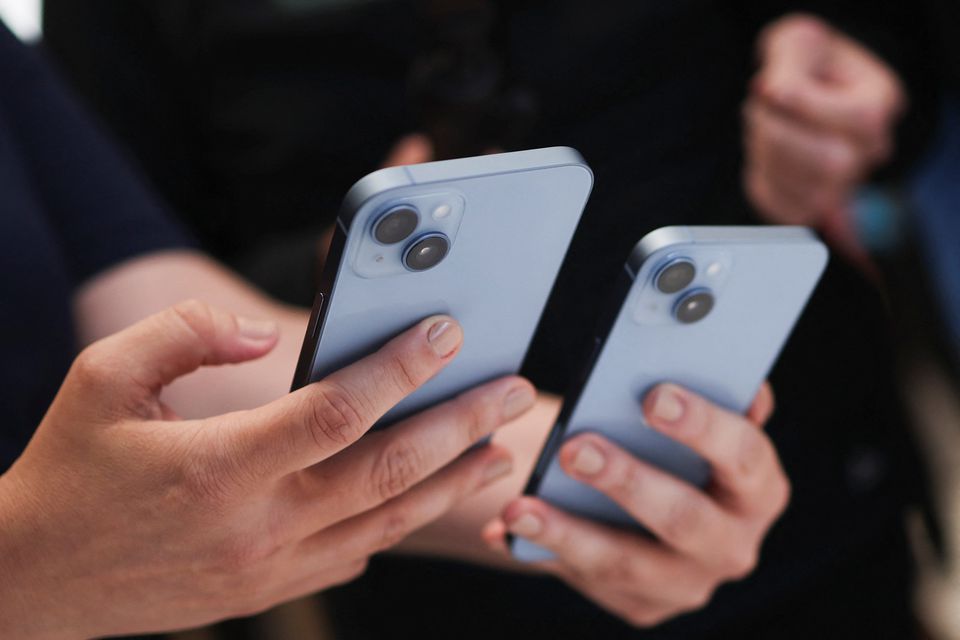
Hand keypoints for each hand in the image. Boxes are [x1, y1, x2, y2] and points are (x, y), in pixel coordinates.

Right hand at [0, 301, 533, 638]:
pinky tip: (430, 496)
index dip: (401, 368)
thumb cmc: (72, 467)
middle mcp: (259, 523)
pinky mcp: (269, 589)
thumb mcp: (106, 377)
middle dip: (463, 423)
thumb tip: (272, 339)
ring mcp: (271, 566)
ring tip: (501, 447)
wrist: (35, 576)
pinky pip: (356, 553)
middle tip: (514, 389)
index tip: (446, 333)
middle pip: (389, 468)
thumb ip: (188, 334)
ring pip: (388, 520)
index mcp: (221, 464)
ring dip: (453, 481)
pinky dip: (400, 522)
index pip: (338, 410)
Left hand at [483, 383, 787, 626]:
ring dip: (568, 532)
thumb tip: (693, 343)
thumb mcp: (695, 418)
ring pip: (625, 562)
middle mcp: (733, 544)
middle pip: (684, 518)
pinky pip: (587, 578)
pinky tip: (506, 529)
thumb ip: (705, 387)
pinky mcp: (642, 604)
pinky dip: (543, 551)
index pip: (744, 457)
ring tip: (519, 506)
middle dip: (627, 481)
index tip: (653, 396)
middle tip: (575, 449)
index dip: (703, 426)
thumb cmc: (670, 443)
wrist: (646, 503)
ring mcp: (686, 582)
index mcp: (758, 488)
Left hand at [744, 14, 904, 253]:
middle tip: (759, 109)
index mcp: (880, 103)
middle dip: (780, 135)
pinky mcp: (810, 205)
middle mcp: (871, 150)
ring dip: (766, 156)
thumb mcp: (798, 45)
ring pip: (806, 191)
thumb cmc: (801, 64)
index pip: (860, 118)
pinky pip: (783, 207)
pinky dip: (762, 178)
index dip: (807, 106)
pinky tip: (763, 154)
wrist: (793, 91)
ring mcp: (844, 183)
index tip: (773, 89)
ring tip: (762, 126)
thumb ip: (790, 66)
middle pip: (833, 163)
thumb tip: (776, 93)